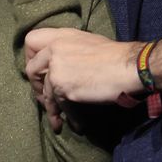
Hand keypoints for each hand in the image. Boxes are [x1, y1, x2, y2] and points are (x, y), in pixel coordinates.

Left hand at [25, 28, 142, 131]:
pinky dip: (66, 117)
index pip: (31, 41)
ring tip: (57, 119)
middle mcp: (54, 49)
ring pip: (45, 92)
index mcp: (61, 36)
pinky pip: (59, 105)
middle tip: (45, 97)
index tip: (40, 70)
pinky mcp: (63, 87)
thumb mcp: (87, 43)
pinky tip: (75, 125)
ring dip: (50, 108)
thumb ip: (68, 51)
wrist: (130, 67)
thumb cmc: (116, 56)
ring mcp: (57, 68)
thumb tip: (61, 65)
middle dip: (36, 86)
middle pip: (31, 69)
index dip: (31, 56)